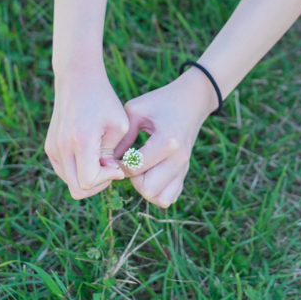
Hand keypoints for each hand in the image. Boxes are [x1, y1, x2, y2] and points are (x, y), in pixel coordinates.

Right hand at [45, 66, 127, 199]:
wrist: (78, 79)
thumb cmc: (103, 100)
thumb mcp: (118, 125)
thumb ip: (114, 155)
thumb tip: (109, 175)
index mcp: (80, 141)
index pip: (89, 181)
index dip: (106, 180)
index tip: (117, 166)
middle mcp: (61, 147)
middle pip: (77, 189)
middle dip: (98, 184)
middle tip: (111, 167)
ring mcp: (52, 148)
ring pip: (70, 183)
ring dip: (88, 178)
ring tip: (102, 159)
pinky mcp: (49, 147)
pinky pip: (64, 172)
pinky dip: (78, 170)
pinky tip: (91, 155)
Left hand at [116, 68, 218, 207]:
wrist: (191, 100)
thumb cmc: (160, 102)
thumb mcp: (136, 110)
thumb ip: (121, 137)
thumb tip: (109, 162)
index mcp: (166, 141)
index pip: (135, 169)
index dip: (119, 165)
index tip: (117, 154)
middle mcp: (178, 158)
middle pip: (148, 189)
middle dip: (133, 180)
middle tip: (130, 163)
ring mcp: (183, 167)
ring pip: (160, 199)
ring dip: (145, 189)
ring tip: (141, 171)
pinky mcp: (184, 172)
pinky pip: (170, 197)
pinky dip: (157, 192)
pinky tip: (149, 174)